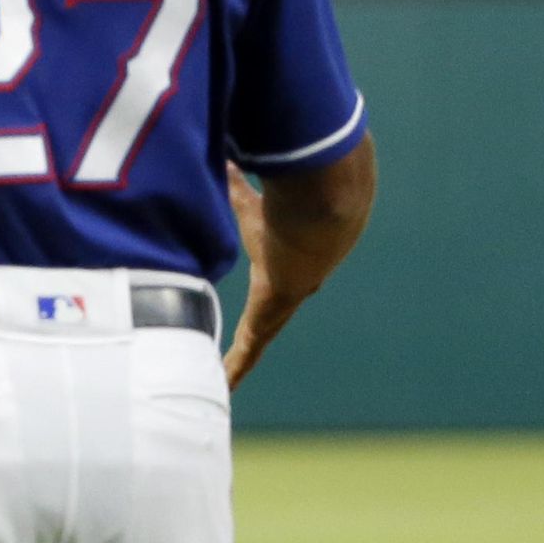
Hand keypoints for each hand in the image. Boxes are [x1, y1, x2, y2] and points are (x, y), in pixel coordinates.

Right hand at [223, 162, 272, 388]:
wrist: (321, 213)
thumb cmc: (290, 202)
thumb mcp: (252, 202)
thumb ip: (237, 186)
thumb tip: (222, 158)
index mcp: (288, 263)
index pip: (278, 283)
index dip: (272, 293)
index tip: (269, 297)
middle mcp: (289, 288)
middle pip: (268, 319)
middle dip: (257, 334)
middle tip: (242, 354)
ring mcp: (281, 306)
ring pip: (258, 339)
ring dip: (243, 360)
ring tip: (228, 382)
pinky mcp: (270, 315)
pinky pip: (251, 348)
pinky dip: (237, 366)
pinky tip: (226, 384)